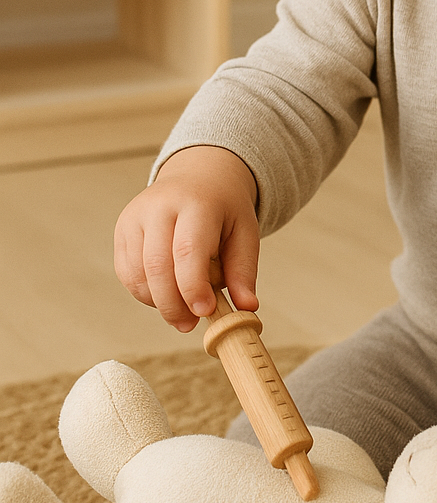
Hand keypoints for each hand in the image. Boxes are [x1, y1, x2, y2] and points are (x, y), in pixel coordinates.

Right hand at [114, 146, 260, 332]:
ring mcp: (135, 217)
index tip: (204, 311)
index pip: (188, 250)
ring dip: (159, 302)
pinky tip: (166, 293)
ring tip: (182, 308)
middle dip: (173, 304)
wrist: (198, 177)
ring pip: (138, 274)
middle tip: (190, 324)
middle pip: (158, 266)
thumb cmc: (223, 210)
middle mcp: (159, 206)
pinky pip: (127, 273)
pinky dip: (145, 293)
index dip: (193, 287)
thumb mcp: (245, 232)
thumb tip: (247, 307)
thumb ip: (243, 271)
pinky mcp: (122, 230)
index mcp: (197, 203)